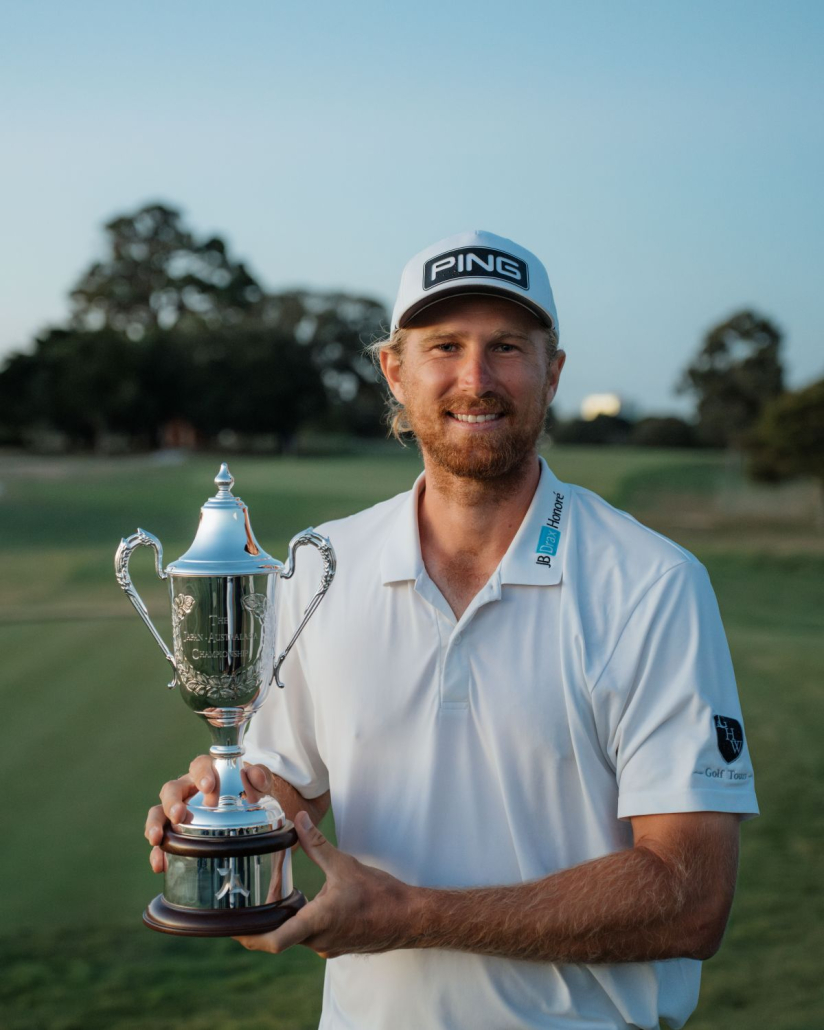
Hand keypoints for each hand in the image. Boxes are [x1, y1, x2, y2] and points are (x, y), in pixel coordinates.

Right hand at [143, 756, 275, 872]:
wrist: (244, 809)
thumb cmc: (247, 791)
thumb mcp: (257, 783)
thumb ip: (259, 777)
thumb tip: (255, 776)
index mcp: (206, 772)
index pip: (199, 766)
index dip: (201, 773)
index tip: (207, 785)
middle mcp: (187, 789)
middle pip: (172, 789)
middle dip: (172, 802)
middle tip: (179, 815)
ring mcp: (179, 810)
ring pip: (159, 812)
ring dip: (156, 824)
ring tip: (157, 838)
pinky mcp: (175, 832)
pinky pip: (163, 841)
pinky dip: (159, 853)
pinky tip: (160, 865)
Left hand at [233, 811, 415, 958]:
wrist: (408, 917)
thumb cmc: (380, 895)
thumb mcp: (344, 865)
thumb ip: (317, 844)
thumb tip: (297, 820)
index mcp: (317, 922)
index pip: (274, 941)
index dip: (248, 937)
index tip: (231, 928)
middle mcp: (318, 941)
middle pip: (279, 935)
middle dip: (264, 915)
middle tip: (251, 896)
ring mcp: (328, 946)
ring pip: (295, 934)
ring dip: (285, 915)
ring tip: (281, 890)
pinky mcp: (337, 944)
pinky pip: (310, 935)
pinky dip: (302, 918)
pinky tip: (307, 898)